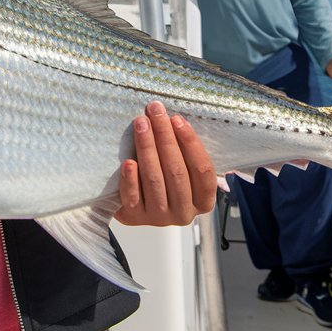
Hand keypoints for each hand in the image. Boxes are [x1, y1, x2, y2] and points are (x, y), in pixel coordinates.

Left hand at [116, 102, 216, 225]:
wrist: (137, 206)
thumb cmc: (164, 179)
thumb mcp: (182, 169)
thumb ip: (183, 152)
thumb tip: (173, 120)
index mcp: (203, 201)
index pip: (203, 171)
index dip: (191, 143)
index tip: (177, 119)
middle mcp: (184, 213)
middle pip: (177, 172)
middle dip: (165, 137)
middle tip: (154, 112)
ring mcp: (159, 217)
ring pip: (155, 180)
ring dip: (147, 148)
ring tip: (141, 124)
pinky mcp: (135, 218)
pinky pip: (133, 197)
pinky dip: (131, 179)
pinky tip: (128, 161)